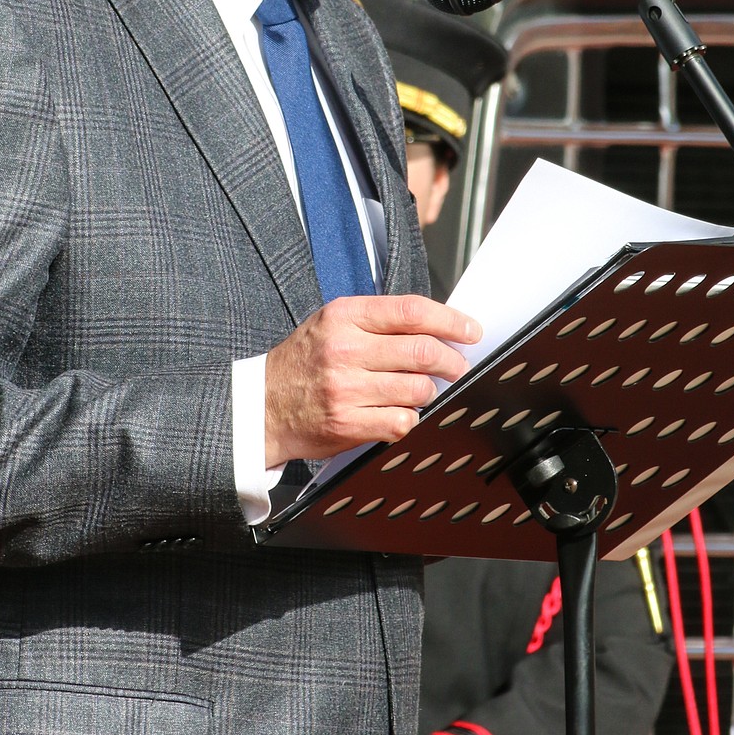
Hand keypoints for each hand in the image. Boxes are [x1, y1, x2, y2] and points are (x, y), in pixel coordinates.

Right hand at [264, 294, 480, 467]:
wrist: (263, 405)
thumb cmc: (305, 362)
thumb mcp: (333, 324)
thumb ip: (378, 321)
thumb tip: (436, 327)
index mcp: (344, 316)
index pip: (411, 311)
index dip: (450, 321)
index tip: (470, 331)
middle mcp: (345, 350)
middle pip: (422, 351)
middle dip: (451, 361)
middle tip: (457, 366)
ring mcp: (346, 389)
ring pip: (418, 389)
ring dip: (427, 392)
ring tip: (417, 390)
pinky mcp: (347, 423)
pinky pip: (402, 422)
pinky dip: (409, 419)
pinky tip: (397, 413)